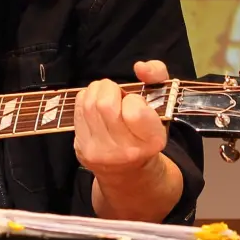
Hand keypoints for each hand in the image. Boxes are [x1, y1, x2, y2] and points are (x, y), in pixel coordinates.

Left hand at [73, 60, 170, 182]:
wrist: (128, 172)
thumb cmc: (145, 131)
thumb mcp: (162, 104)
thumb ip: (158, 77)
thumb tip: (140, 67)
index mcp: (151, 141)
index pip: (134, 109)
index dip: (133, 98)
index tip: (135, 103)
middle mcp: (125, 150)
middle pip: (105, 104)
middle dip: (110, 89)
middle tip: (117, 94)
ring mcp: (100, 152)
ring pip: (88, 104)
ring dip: (97, 91)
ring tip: (106, 97)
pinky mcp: (82, 149)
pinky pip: (77, 109)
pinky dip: (86, 99)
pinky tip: (95, 107)